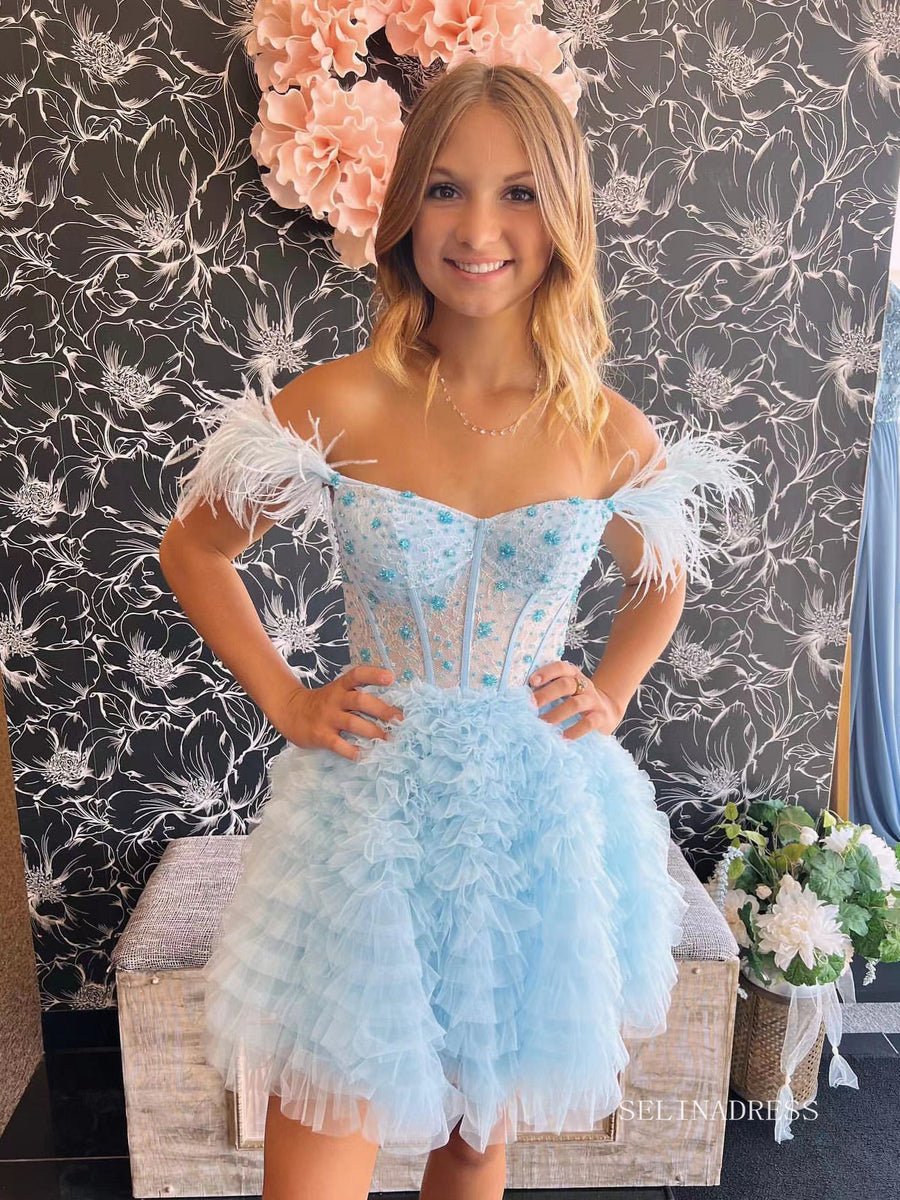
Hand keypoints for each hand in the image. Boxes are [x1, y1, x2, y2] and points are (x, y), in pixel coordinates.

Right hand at [270, 666, 403, 761]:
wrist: (290, 711)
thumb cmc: (322, 704)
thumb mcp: (337, 692)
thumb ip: (358, 696)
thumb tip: (391, 709)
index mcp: (341, 687)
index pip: (357, 675)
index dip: (374, 675)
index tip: (390, 678)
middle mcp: (335, 700)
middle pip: (360, 700)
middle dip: (382, 710)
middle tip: (399, 720)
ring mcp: (327, 718)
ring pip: (353, 723)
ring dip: (373, 732)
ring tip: (388, 740)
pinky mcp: (321, 735)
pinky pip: (339, 744)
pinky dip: (352, 751)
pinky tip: (364, 756)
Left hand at [528, 662, 623, 739]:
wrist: (607, 711)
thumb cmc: (577, 701)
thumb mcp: (567, 691)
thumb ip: (550, 690)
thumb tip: (522, 699)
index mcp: (573, 675)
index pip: (561, 668)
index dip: (546, 672)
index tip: (531, 682)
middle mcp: (585, 685)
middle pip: (566, 685)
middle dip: (546, 694)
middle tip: (530, 707)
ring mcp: (594, 701)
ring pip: (575, 704)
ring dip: (556, 714)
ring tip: (542, 724)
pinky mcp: (601, 717)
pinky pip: (587, 723)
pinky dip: (574, 731)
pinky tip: (562, 738)